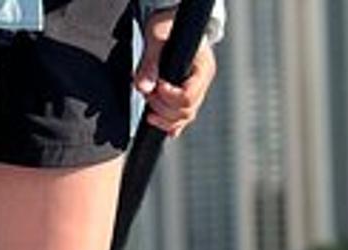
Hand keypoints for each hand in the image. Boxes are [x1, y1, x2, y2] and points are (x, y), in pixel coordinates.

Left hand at [135, 8, 216, 136]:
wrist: (169, 26)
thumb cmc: (168, 28)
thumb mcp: (157, 39)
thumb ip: (150, 63)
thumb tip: (144, 87)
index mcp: (203, 67)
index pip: (189, 95)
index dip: (169, 96)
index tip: (157, 85)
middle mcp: (202, 82)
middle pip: (187, 111)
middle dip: (162, 106)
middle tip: (147, 93)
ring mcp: (195, 92)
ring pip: (184, 119)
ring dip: (162, 116)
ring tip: (148, 102)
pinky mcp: (185, 98)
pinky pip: (180, 120)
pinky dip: (167, 124)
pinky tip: (156, 120)